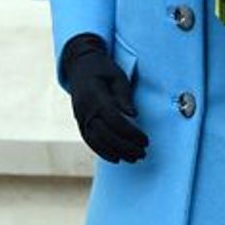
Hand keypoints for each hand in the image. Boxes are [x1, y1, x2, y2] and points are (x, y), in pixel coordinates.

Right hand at [63, 36, 148, 163]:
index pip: (114, 120)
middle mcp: (85, 109)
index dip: (131, 133)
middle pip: (106, 135)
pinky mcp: (80, 123)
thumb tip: (133, 115)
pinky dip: (103, 152)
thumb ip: (124, 96)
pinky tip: (116, 158)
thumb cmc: (102, 69)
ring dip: (116, 152)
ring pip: (97, 141)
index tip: (145, 140)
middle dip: (126, 147)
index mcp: (95, 96)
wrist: (79, 65)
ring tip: (133, 159)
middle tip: (143, 153)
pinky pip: (90, 141)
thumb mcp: (117, 76)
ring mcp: (80, 118)